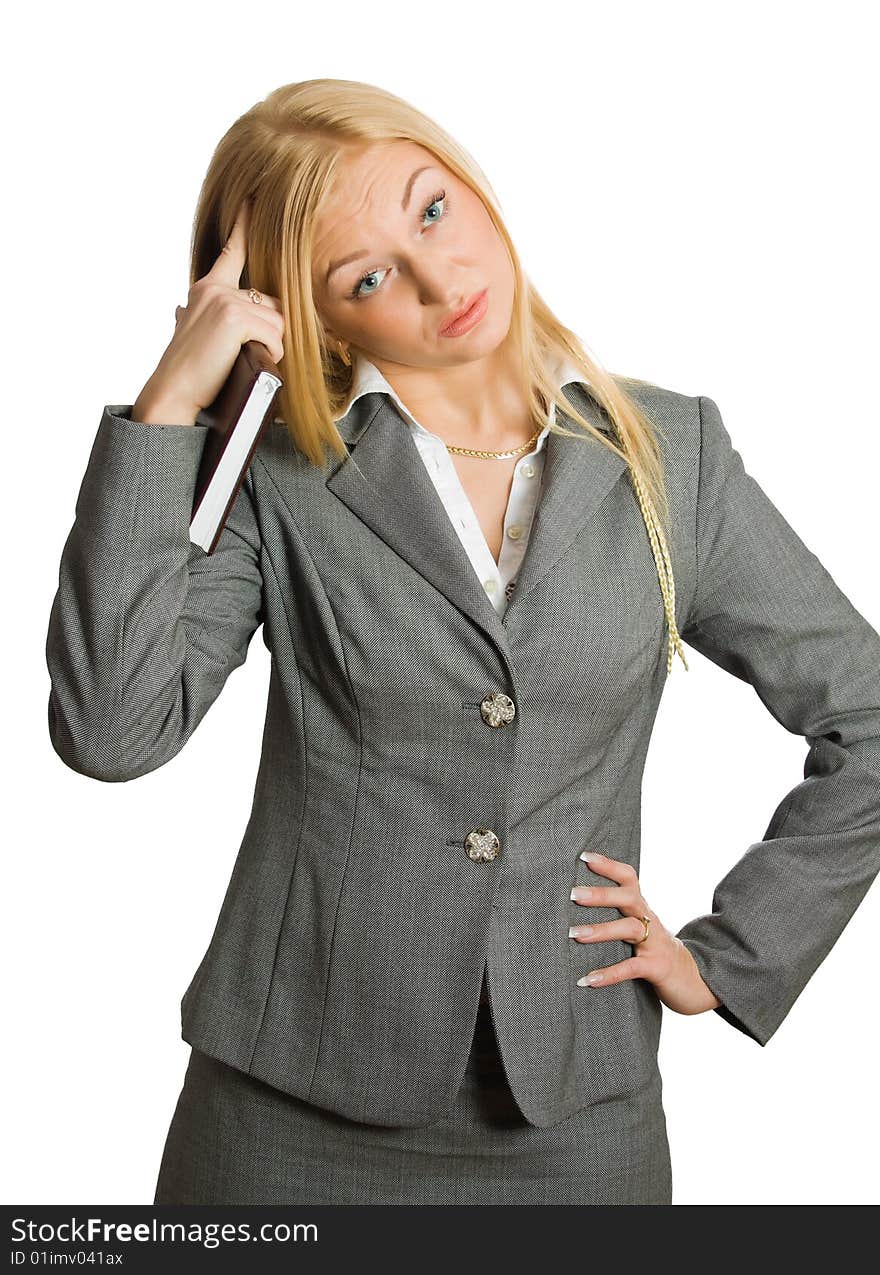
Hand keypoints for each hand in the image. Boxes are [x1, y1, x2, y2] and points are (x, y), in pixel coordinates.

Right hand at [137, 199, 285, 420]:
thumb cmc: (186, 371)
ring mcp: (225, 301)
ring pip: (278, 323)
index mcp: (206, 290)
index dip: (243, 226)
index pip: (232, 252)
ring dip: (271, 348)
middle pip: (273, 304)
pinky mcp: (236, 318)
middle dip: (270, 333)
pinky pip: (275, 337)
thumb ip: (193, 316)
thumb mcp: (189, 332)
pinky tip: (246, 363)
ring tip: (242, 361)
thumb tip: (180, 310)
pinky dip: (270, 356)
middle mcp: (216, 289)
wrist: (173, 393)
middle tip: (244, 354)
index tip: (252, 200)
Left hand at [569, 852, 721, 1016]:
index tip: (584, 856)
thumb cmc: (654, 948)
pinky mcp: (656, 967)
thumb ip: (615, 913)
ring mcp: (654, 943)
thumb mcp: (638, 925)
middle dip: (601, 894)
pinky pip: (631, 968)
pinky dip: (609, 974)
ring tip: (573, 934)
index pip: (628, 878)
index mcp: (641, 907)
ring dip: (601, 930)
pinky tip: (587, 980)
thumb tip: (574, 902)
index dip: (609, 865)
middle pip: (628, 898)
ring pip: (630, 929)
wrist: (691, 978)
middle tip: (573, 894)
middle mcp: (649, 920)